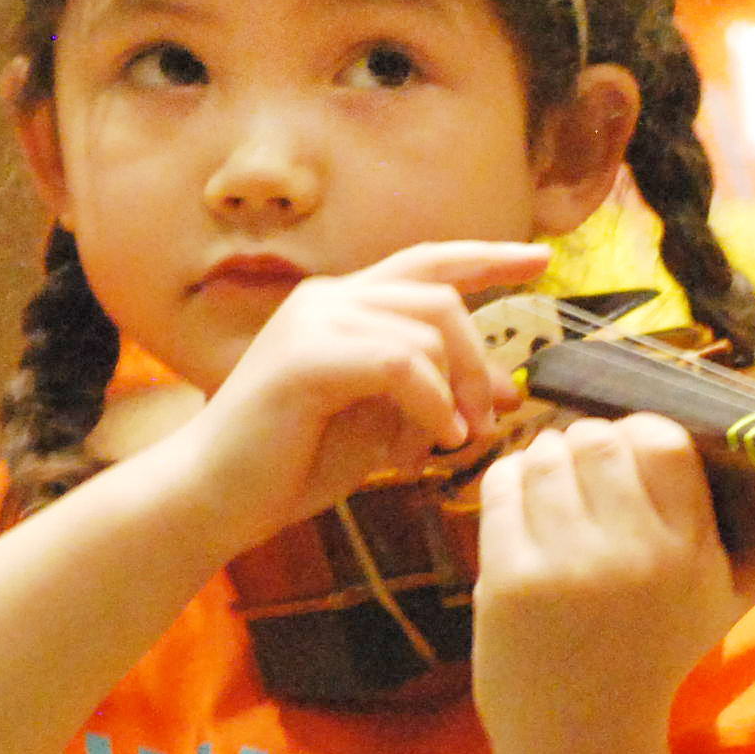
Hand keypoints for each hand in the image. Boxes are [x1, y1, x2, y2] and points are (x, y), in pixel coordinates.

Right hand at [150, 239, 546, 558]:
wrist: (213, 497)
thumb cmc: (290, 465)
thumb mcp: (381, 424)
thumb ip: (433, 395)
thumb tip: (505, 392)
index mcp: (342, 304)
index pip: (428, 263)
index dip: (488, 257)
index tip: (541, 260)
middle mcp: (327, 299)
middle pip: (440, 296)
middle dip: (479, 360)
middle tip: (491, 419)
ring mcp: (314, 321)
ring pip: (426, 330)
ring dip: (455, 392)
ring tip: (450, 444)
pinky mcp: (307, 357)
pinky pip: (400, 364)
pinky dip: (430, 406)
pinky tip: (430, 445)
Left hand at [470, 412, 748, 753]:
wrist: (583, 740)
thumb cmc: (656, 660)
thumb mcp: (723, 609)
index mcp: (689, 552)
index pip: (663, 440)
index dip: (641, 433)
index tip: (633, 457)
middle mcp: (633, 554)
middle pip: (598, 438)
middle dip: (588, 444)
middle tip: (586, 471)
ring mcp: (567, 565)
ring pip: (546, 455)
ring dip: (546, 459)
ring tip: (554, 487)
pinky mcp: (511, 578)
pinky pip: (502, 486)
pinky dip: (510, 482)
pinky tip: (523, 505)